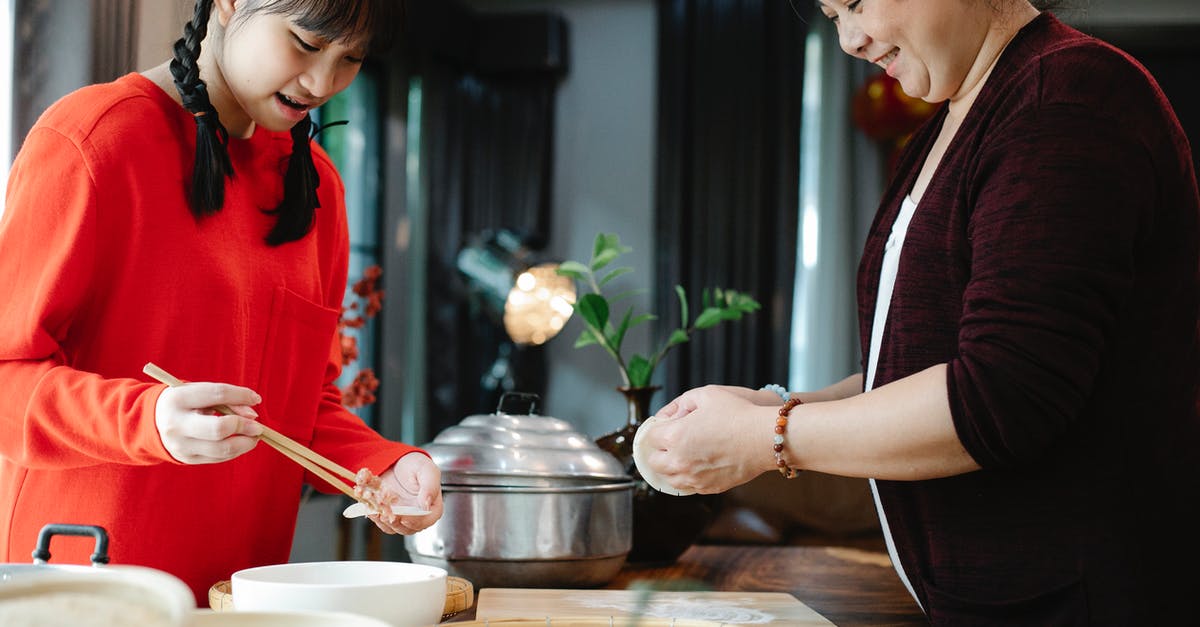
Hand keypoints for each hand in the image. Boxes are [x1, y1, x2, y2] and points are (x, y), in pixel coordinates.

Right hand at [154, 382, 263, 463]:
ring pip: (222, 449)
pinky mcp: (187, 459)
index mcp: (178, 399)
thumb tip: (253, 416)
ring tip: (254, 435)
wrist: (152, 422)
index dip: (241, 396)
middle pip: (218, 429)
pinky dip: (236, 450)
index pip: (217, 395)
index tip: (256, 398)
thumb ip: (227, 399)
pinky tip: (241, 442)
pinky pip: (219, 457)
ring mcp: (180, 445)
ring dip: (245, 443)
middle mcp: (176, 424)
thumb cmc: (186, 402)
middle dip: (244, 426)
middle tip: (258, 426)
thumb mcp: (200, 393)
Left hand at [367, 452, 442, 534]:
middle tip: (385, 510)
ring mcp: (401, 518)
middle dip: (394, 519)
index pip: (424, 521)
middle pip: (407, 528)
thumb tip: (427, 504)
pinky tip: (371, 505)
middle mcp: (417, 517)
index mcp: (432, 508)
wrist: (397, 462)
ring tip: (377, 503)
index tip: (403, 516)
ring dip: (382, 517)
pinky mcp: (387, 516)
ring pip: (391, 527)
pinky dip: (374, 514)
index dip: (413, 520)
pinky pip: (380, 521)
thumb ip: (430, 486)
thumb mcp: (427, 470)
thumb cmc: (415, 465)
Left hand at [640, 385, 776, 493]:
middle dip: (658, 449)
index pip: (650, 436)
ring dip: (669, 466)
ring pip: (668, 478)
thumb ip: (680, 403)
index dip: (658, 427)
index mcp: (674, 436)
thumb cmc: (738, 413)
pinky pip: (687, 486)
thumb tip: (669, 415)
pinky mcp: (708, 487)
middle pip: (653, 461)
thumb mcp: (706, 394)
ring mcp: (693, 477)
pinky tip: (695, 465)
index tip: (666, 424)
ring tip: (681, 454)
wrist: (764, 438)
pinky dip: (686, 477)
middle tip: (670, 440)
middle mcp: (679, 460)